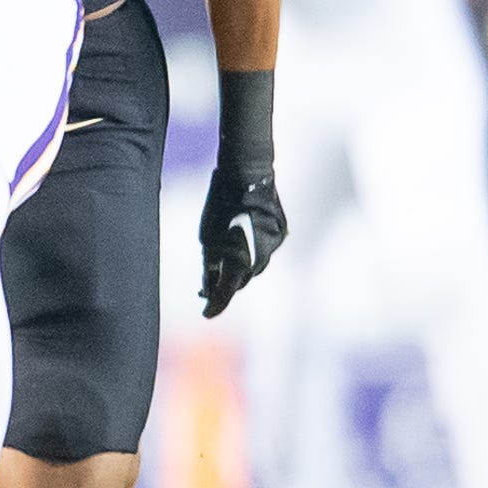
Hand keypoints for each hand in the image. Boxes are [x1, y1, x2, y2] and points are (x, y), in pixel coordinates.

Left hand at [199, 157, 286, 317]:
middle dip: (225, 285)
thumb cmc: (220, 205)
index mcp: (239, 260)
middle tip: (206, 290)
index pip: (226, 292)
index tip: (206, 314)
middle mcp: (260, 258)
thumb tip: (209, 286)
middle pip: (241, 281)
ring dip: (239, 269)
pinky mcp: (281, 235)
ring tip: (220, 267)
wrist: (248, 174)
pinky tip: (240, 243)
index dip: (215, 306)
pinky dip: (251, 252)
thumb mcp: (206, 238)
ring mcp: (274, 247)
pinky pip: (264, 251)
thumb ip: (209, 265)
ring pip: (254, 267)